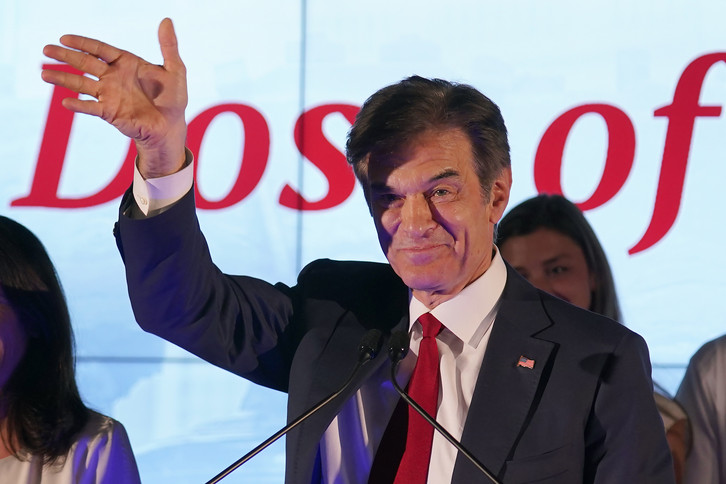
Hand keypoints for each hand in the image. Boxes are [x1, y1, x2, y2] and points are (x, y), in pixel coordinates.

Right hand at [41, 18, 187, 178]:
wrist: (170, 127)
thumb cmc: (173, 99)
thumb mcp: (175, 70)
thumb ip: (169, 46)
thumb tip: (166, 20)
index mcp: (126, 63)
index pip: (100, 49)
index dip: (83, 43)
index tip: (64, 38)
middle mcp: (114, 77)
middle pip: (85, 63)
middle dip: (65, 56)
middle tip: (46, 49)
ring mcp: (110, 95)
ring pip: (82, 84)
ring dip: (63, 79)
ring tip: (43, 74)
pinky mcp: (110, 113)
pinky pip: (91, 108)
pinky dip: (79, 105)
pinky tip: (65, 101)